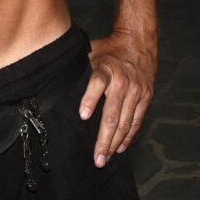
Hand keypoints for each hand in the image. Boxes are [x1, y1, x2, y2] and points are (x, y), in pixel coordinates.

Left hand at [80, 29, 157, 167]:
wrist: (139, 41)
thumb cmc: (110, 49)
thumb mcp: (91, 51)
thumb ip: (78, 67)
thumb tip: (53, 78)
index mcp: (106, 69)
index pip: (97, 83)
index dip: (90, 99)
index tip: (83, 115)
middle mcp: (123, 81)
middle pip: (112, 114)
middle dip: (104, 139)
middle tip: (97, 158)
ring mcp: (136, 91)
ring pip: (125, 122)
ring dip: (115, 143)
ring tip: (105, 158)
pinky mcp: (146, 97)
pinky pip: (137, 121)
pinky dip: (129, 136)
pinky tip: (120, 148)